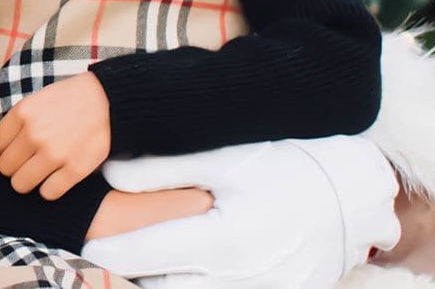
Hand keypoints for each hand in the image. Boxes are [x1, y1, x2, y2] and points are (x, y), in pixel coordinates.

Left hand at [0, 72, 111, 198]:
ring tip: (38, 174)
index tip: (11, 153)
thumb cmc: (71, 100)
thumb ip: (18, 122)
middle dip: (13, 168)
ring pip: (21, 184)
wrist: (108, 101)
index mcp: (22, 113)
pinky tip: (55, 179)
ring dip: (27, 181)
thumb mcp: (37, 100)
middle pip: (5, 168)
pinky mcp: (75, 169)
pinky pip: (48, 193)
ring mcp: (54, 153)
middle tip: (25, 164)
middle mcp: (34, 134)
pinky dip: (49, 189)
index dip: (1, 152)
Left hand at [78, 137, 400, 288]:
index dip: (106, 253)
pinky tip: (173, 271)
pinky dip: (189, 284)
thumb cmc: (285, 166)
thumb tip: (107, 175)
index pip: (143, 256)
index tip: (82, 246)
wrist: (352, 191)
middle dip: (128, 275)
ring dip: (158, 282)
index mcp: (224, 240)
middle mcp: (240, 278)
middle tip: (98, 259)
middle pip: (159, 288)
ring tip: (135, 265)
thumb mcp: (224, 159)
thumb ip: (162, 169)